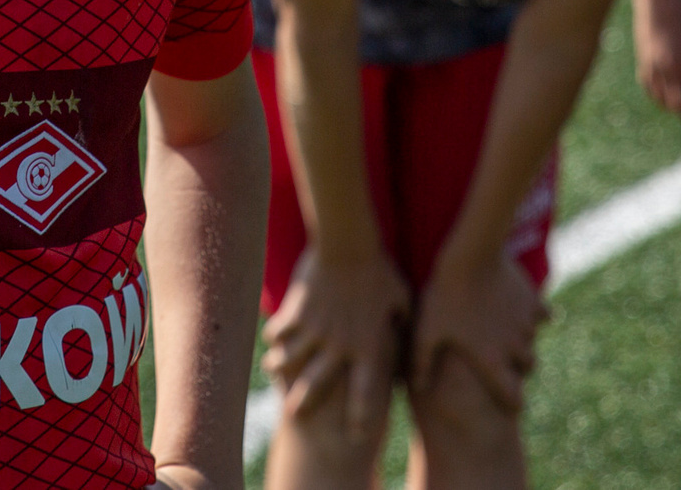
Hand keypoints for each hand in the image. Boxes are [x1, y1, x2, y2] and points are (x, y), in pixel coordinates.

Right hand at [260, 248, 408, 442]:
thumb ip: (402, 324)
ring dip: (279, 364)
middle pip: (317, 384)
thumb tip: (410, 337)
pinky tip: (270, 336)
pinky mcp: (297, 312)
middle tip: (293, 415)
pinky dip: (274, 334)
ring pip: (290, 357)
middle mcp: (339, 345)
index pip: (365, 391)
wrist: (349, 245)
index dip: (360, 416)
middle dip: (303, 401)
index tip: (356, 435)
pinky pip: (280, 329)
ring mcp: (315, 330)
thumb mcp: (400, 299)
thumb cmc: (380, 270)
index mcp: (367, 346)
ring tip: (272, 367)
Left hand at [410, 245, 548, 417]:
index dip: (512, 402)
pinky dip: (533, 314)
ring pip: (532, 341)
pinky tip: (518, 308)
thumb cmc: (445, 296)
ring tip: (503, 328)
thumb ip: (422, 362)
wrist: (472, 255)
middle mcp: (515, 347)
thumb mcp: (427, 330)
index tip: (508, 401)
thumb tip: (417, 388)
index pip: (514, 398)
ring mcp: (527, 324)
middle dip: (518, 367)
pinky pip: (543, 315)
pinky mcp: (534, 301)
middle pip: (528, 368)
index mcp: (492, 360)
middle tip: (501, 357)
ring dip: (522, 339)